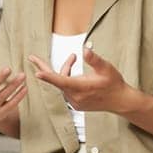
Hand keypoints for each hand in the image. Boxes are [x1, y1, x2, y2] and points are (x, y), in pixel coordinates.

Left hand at [28, 47, 147, 114]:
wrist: (120, 100)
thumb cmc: (114, 83)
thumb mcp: (106, 68)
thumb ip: (94, 59)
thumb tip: (85, 49)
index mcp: (81, 87)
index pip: (61, 80)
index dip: (48, 76)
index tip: (37, 73)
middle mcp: (75, 96)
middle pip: (57, 80)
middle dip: (46, 67)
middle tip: (32, 58)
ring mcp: (75, 101)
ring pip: (62, 83)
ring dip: (65, 70)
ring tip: (72, 58)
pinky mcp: (76, 103)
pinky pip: (66, 89)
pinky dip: (67, 79)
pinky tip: (73, 71)